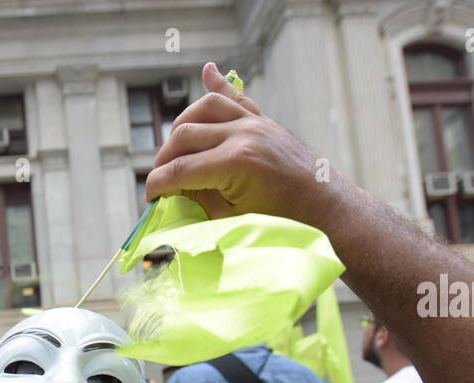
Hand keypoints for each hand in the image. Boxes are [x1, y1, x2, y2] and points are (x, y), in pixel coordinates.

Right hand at [145, 62, 345, 227]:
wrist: (324, 206)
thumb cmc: (281, 220)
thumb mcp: (232, 217)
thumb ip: (199, 198)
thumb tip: (173, 191)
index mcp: (234, 164)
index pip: (179, 169)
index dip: (157, 185)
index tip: (149, 197)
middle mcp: (242, 134)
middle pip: (184, 135)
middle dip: (164, 159)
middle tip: (160, 181)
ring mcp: (255, 123)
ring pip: (206, 108)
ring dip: (183, 125)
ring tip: (174, 149)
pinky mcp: (264, 121)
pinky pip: (237, 97)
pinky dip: (219, 85)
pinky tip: (207, 72)